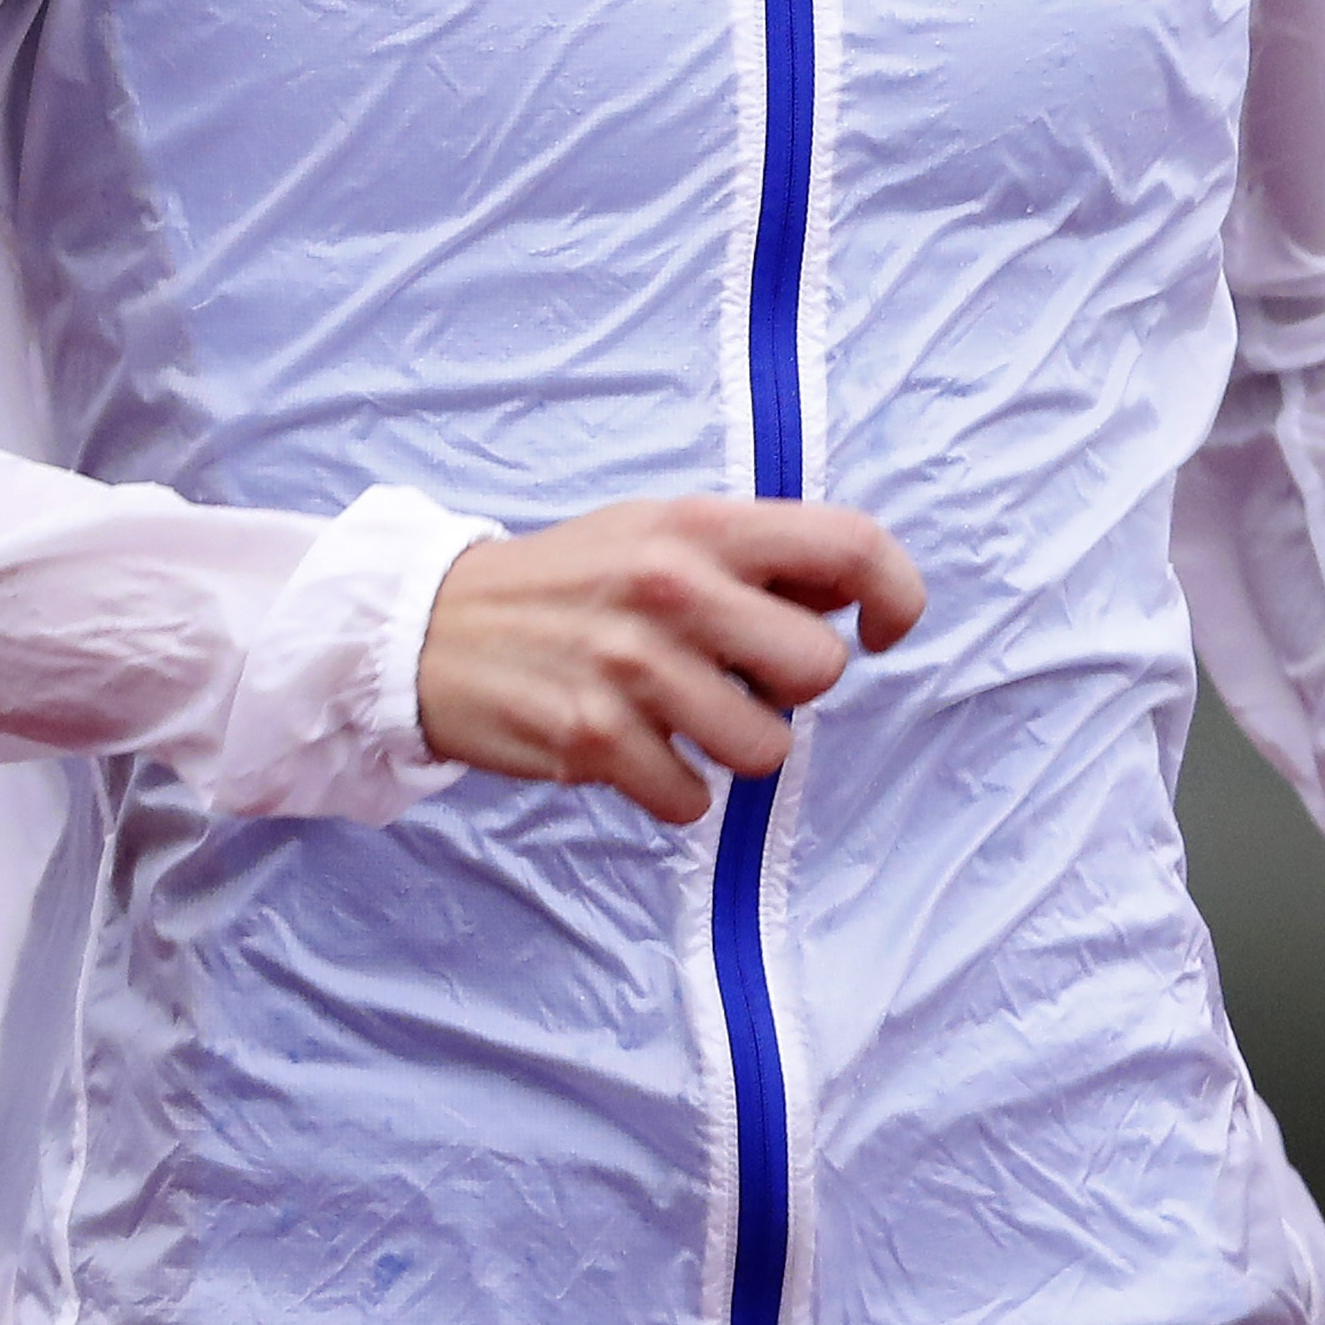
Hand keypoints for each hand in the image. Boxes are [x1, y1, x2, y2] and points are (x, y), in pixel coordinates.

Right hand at [414, 497, 925, 825]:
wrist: (430, 626)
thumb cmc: (570, 582)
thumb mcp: (659, 532)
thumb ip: (755, 557)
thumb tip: (853, 599)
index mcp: (700, 525)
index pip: (850, 545)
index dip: (895, 594)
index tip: (882, 631)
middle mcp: (672, 588)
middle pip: (819, 668)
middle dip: (791, 687)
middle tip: (738, 676)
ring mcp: (632, 668)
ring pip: (766, 748)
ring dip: (735, 747)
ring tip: (682, 715)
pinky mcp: (595, 740)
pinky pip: (695, 800)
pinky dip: (676, 789)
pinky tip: (636, 748)